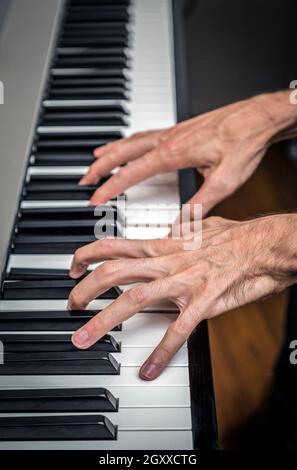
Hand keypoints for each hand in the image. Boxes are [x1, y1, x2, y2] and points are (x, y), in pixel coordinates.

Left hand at [68, 214, 296, 379]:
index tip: (73, 266)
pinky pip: (178, 329)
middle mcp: (167, 262)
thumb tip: (169, 232)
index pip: (115, 245)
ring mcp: (183, 281)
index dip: (87, 255)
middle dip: (85, 289)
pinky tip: (149, 370)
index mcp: (164, 247)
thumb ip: (178, 232)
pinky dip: (161, 351)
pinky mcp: (202, 301)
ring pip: (134, 298)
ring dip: (104, 320)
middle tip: (71, 306)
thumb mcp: (199, 227)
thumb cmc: (236, 236)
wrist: (263, 245)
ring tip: (84, 338)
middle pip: (113, 272)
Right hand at [80, 91, 293, 214]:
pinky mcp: (181, 128)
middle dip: (100, 166)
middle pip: (123, 151)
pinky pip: (145, 133)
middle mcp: (168, 138)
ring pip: (132, 140)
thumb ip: (199, 206)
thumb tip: (181, 228)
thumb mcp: (224, 181)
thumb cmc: (245, 143)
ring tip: (95, 160)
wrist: (260, 116)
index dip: (110, 186)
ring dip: (111, 151)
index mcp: (174, 152)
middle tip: (84, 179)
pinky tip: (129, 144)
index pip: (132, 172)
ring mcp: (173, 130)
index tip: (94, 198)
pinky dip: (129, 140)